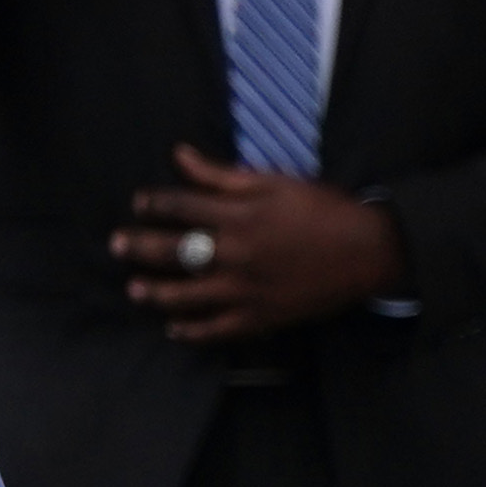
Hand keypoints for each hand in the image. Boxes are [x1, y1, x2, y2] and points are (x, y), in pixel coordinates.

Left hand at [115, 145, 402, 341]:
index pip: (180, 207)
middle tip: (117, 246)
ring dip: (156, 293)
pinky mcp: (261, 317)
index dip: (153, 204)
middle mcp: (236, 253)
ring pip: (187, 295)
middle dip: (139, 247)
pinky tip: (174, 329)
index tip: (138, 204)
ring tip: (135, 289)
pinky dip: (192, 332)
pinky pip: (217, 330)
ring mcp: (246, 289)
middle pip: (174, 251)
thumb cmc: (323, 208)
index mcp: (239, 215)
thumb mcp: (273, 181)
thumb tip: (178, 154)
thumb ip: (221, 174)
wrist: (368, 250)